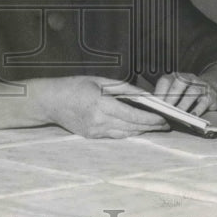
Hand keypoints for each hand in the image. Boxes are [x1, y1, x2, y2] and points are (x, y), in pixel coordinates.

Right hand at [33, 76, 169, 138]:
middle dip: (150, 127)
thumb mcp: (99, 80)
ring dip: (141, 131)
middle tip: (165, 124)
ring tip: (155, 128)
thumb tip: (143, 95)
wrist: (51, 101)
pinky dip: (128, 132)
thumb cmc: (74, 85)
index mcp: (101, 104)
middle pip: (131, 127)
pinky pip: (115, 136)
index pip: (132, 115)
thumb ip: (122, 88)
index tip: (163, 118)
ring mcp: (95, 131)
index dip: (150, 119)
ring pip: (125, 134)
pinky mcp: (92, 136)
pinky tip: (137, 129)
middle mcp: (99, 120)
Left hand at [153, 72, 216, 114]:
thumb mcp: (177, 94)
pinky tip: (192, 117)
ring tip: (178, 115)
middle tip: (166, 110)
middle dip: (172, 96)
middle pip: (180, 82)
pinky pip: (204, 101)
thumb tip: (154, 111)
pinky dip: (197, 110)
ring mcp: (201, 85)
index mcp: (176, 77)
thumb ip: (166, 99)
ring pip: (193, 91)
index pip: (166, 80)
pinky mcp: (211, 95)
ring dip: (184, 104)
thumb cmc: (188, 95)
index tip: (155, 104)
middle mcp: (189, 78)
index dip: (160, 92)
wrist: (212, 91)